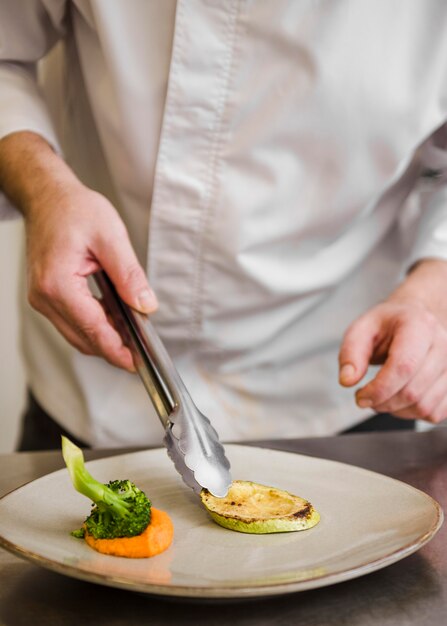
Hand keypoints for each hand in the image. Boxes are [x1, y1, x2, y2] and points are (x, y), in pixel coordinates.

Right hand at [25, 182, 156, 369]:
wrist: (47, 197)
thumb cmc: (74, 210)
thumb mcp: (111, 236)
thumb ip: (129, 275)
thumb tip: (146, 305)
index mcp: (58, 283)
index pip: (92, 329)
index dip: (116, 349)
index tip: (136, 363)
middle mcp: (44, 296)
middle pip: (83, 338)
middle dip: (113, 348)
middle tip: (141, 351)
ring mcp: (42, 298)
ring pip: (76, 334)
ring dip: (103, 338)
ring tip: (132, 335)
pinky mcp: (46, 296)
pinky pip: (72, 321)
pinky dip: (94, 325)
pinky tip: (114, 319)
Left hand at [339, 297, 446, 423]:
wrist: (416, 318)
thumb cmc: (389, 324)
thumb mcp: (362, 329)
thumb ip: (350, 353)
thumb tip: (347, 380)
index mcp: (419, 325)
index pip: (404, 366)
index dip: (379, 388)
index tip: (360, 396)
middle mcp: (442, 344)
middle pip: (413, 391)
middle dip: (382, 402)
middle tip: (365, 397)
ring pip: (425, 406)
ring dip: (396, 410)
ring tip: (381, 396)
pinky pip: (435, 413)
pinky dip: (412, 414)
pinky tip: (399, 400)